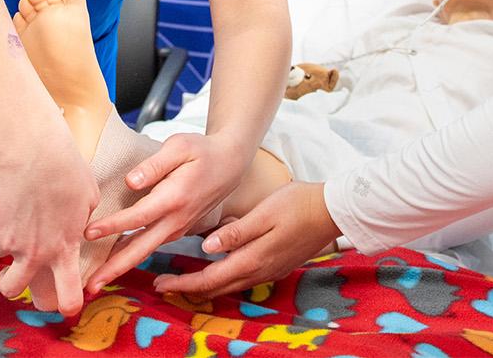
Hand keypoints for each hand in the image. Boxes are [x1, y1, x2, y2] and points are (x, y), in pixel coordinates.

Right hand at [0, 127, 98, 315]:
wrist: (36, 151)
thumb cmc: (69, 171)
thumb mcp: (89, 201)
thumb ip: (81, 224)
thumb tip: (79, 227)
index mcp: (63, 251)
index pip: (67, 298)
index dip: (67, 306)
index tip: (65, 302)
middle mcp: (33, 253)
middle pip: (14, 290)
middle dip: (15, 287)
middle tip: (20, 274)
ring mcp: (9, 240)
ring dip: (4, 244)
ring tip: (17, 220)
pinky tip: (10, 201)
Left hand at [80, 132, 248, 292]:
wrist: (229, 164)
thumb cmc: (201, 151)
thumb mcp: (180, 146)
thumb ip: (153, 164)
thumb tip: (130, 182)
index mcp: (174, 198)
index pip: (138, 216)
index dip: (113, 225)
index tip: (88, 232)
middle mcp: (175, 220)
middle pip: (140, 249)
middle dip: (114, 269)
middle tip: (89, 286)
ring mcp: (177, 228)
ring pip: (144, 252)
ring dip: (119, 267)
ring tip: (94, 283)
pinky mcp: (176, 230)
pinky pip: (150, 246)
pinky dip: (130, 256)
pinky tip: (111, 262)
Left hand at [149, 180, 339, 298]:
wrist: (332, 210)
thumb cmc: (297, 204)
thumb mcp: (264, 213)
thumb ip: (236, 232)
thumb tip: (207, 247)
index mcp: (253, 259)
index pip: (210, 279)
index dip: (183, 283)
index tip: (160, 283)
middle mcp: (260, 271)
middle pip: (217, 287)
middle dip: (189, 288)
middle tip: (164, 284)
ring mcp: (270, 270)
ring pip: (231, 284)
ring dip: (207, 283)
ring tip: (186, 278)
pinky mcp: (277, 265)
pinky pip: (244, 277)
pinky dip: (225, 277)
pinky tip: (219, 266)